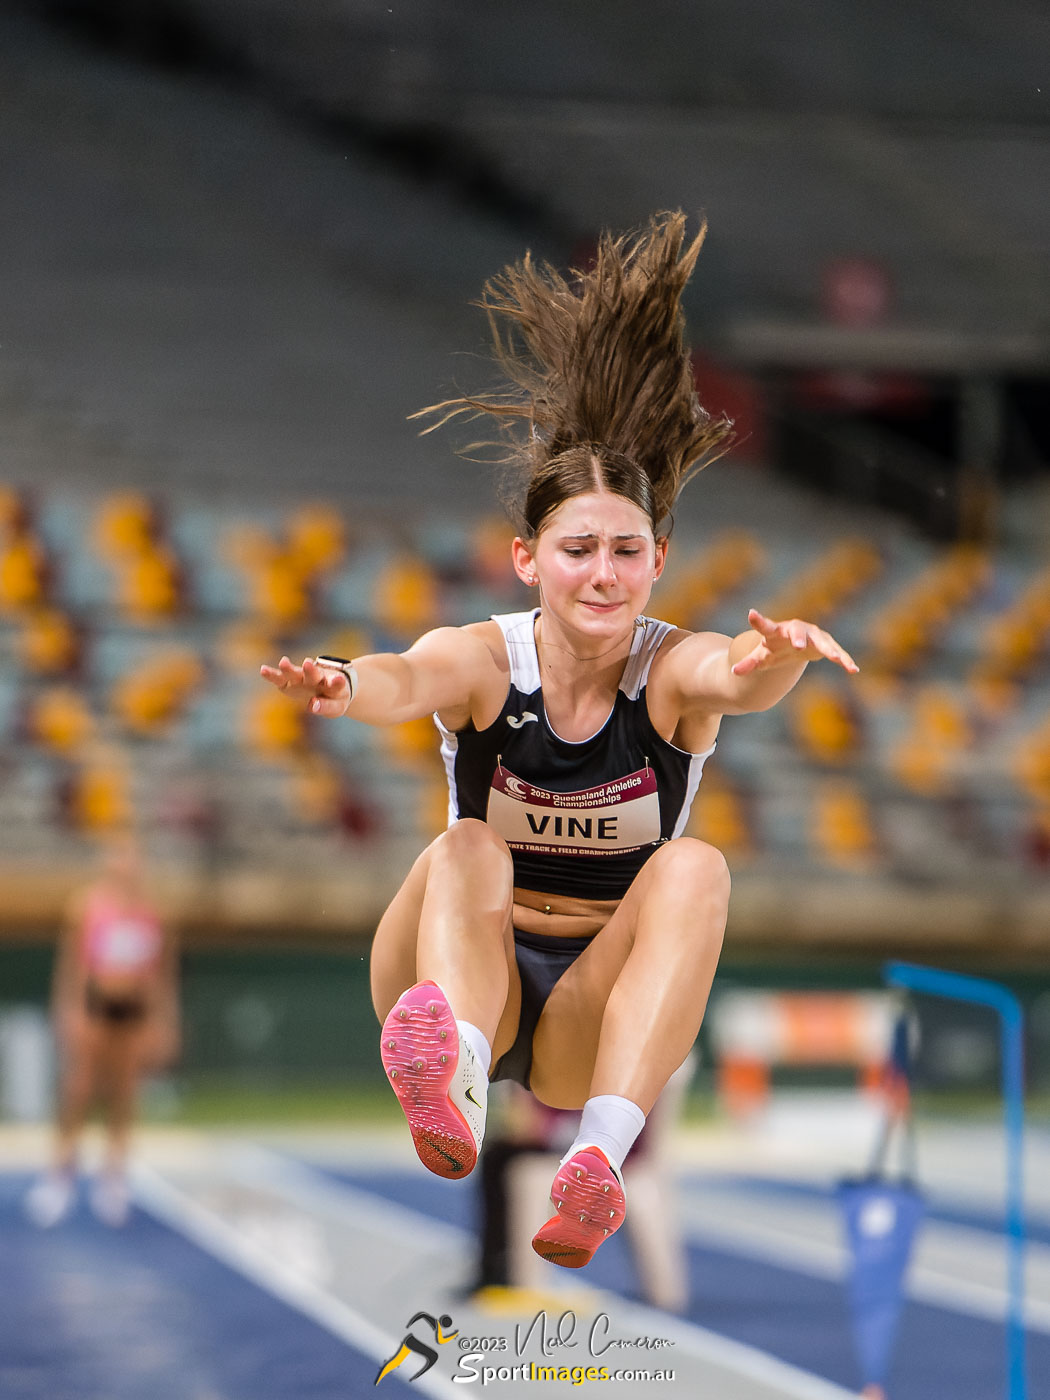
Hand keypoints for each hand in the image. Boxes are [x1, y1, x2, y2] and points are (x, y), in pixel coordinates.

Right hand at [259, 655, 351, 716]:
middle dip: (310, 670)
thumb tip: (313, 705)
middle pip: (313, 674)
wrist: (331, 685)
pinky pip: (279, 678)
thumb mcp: (336, 706)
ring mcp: (302, 677)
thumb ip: (327, 706)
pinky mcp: (289, 680)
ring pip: (296, 672)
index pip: (336, 683)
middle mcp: (317, 677)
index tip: (339, 680)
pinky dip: (272, 674)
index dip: (337, 682)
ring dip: (289, 668)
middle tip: (307, 663)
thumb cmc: (334, 698)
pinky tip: (263, 670)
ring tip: (283, 662)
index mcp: (334, 683)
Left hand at [731, 608, 859, 676]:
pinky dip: (844, 659)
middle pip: (797, 631)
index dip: (758, 621)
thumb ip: (749, 663)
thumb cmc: (774, 649)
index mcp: (776, 632)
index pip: (765, 626)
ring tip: (835, 658)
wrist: (793, 644)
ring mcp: (813, 635)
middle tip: (798, 645)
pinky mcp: (826, 644)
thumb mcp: (761, 657)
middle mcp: (796, 630)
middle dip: (798, 637)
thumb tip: (734, 672)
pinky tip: (854, 669)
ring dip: (829, 649)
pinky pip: (836, 652)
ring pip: (822, 641)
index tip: (751, 614)